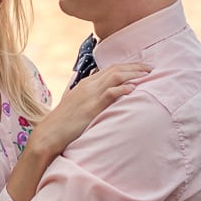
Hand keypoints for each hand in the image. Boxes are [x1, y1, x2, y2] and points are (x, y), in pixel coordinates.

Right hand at [33, 61, 149, 157]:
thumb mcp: (76, 105)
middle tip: (150, 67)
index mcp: (85, 84)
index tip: (141, 68)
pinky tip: (133, 88)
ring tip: (147, 75)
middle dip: (135, 67)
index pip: (109, 69)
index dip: (127, 66)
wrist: (49, 133)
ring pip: (115, 77)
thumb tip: (102, 98)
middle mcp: (88, 85)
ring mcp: (89, 95)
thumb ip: (88, 98)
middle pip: (115, 69)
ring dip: (133, 74)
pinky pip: (109, 93)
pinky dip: (122, 89)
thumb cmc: (63, 123)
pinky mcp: (91, 107)